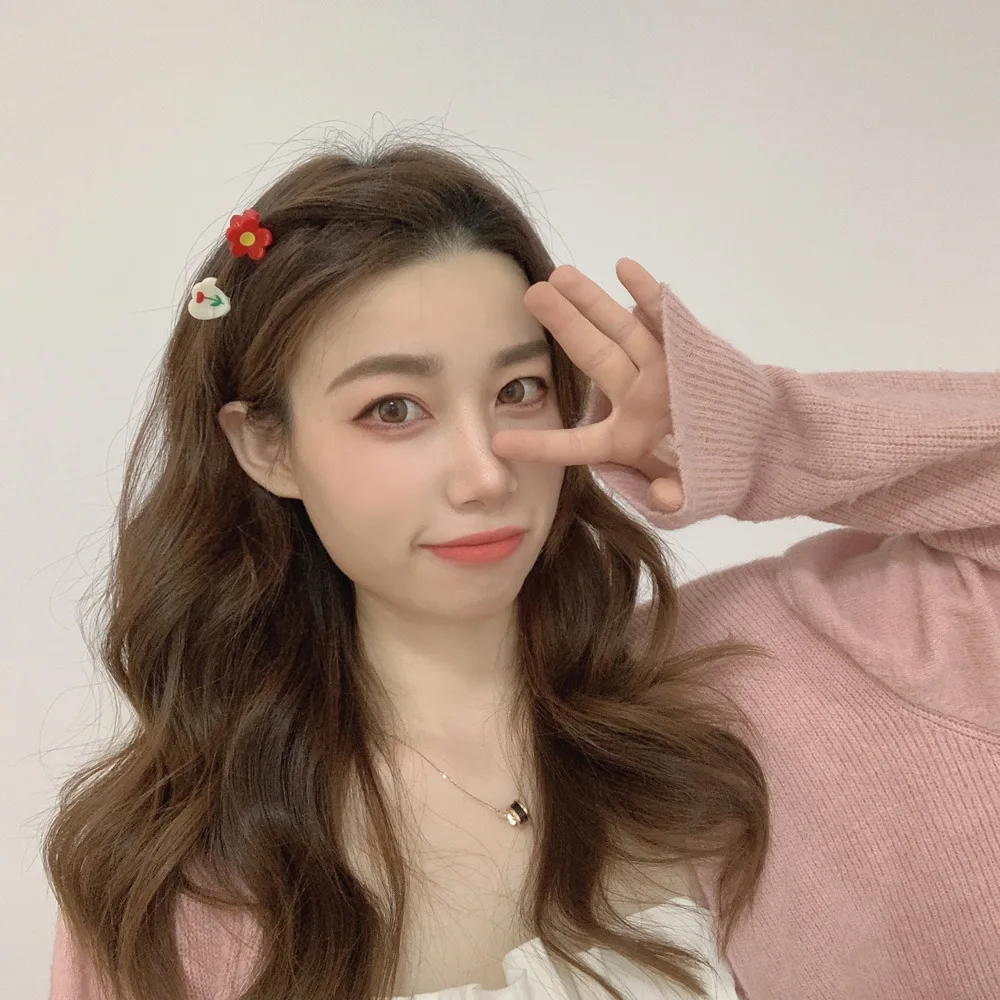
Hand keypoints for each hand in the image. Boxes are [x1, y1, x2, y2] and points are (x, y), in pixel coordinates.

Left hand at [492, 258, 684, 511]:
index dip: (540, 444)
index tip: (498, 442)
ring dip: (593, 303)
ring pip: (621, 333)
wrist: (749, 443)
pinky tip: (624, 268)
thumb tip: (667, 500)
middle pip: (594, 359)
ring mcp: (659, 370)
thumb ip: (675, 497)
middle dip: (564, 326)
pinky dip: (649, 297)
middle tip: (531, 295)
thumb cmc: (705, 471)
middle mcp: (635, 399)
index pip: (575, 444)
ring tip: (561, 275)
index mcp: (623, 441)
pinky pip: (665, 322)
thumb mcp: (690, 493)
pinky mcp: (688, 351)